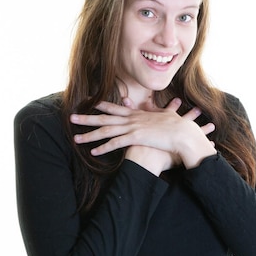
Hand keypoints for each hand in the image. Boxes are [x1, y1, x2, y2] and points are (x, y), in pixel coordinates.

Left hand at [70, 98, 215, 173]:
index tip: (88, 103)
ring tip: (75, 139)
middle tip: (71, 118)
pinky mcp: (135, 138)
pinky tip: (93, 152)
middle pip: (104, 118)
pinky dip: (103, 148)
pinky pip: (115, 144)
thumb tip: (152, 106)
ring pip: (106, 131)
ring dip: (89, 135)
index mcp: (137, 113)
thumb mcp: (164, 114)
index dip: (100, 105)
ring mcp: (132, 127)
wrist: (183, 132)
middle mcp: (131, 118)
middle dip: (87, 118)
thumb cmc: (176, 125)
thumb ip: (155, 109)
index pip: (114, 108)